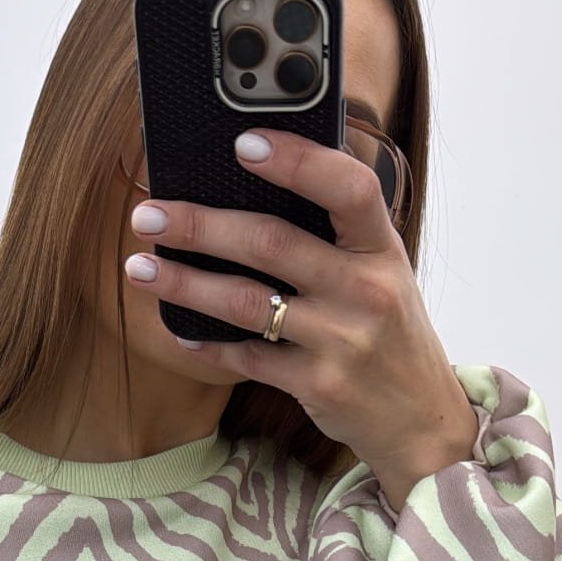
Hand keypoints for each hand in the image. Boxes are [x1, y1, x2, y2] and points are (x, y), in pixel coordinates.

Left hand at [124, 127, 479, 513]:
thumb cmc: (391, 333)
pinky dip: (207, 344)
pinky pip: (247, 358)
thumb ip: (339, 234)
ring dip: (184, 283)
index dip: (296, 160)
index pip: (347, 187)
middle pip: (271, 242)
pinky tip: (179, 331)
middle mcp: (365, 291)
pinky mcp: (318, 386)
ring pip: (247, 302)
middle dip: (200, 226)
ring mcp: (342, 341)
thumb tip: (261, 181)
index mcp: (382, 248)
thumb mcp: (384, 273)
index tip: (243, 141)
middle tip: (148, 214)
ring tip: (140, 268)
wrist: (422, 419)